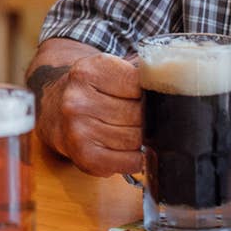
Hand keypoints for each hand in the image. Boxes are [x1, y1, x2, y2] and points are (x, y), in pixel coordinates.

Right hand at [35, 51, 141, 176]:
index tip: (147, 95)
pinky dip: (135, 158)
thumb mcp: (107, 68)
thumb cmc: (91, 89)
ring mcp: (78, 129)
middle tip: (141, 115)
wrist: (54, 107)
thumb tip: (176, 72)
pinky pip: (129, 162)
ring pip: (136, 139)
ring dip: (141, 138)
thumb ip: (138, 70)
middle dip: (147, 117)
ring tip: (132, 130)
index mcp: (88, 71)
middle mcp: (78, 100)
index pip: (140, 85)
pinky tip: (128, 149)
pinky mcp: (84, 156)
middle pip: (138, 115)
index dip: (150, 92)